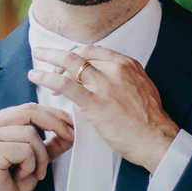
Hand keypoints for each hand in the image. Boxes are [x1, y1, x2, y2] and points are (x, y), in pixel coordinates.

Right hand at [0, 103, 73, 190]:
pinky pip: (25, 150)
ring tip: (34, 172)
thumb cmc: (9, 185)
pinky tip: (20, 176)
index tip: (71, 125)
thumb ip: (49, 143)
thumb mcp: (34, 159)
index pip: (27, 108)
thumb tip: (71, 129)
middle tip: (70, 137)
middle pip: (29, 112)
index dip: (53, 114)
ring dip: (40, 156)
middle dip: (56, 124)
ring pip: (30, 133)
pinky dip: (30, 165)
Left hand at [28, 45, 178, 173]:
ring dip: (48, 63)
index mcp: (127, 64)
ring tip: (34, 68)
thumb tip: (106, 80)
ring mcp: (104, 84)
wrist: (156, 139)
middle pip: (79, 54)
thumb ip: (123, 79)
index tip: (65, 62)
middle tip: (43, 55)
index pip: (93, 51)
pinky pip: (65, 85)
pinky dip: (46, 78)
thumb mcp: (141, 88)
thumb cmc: (149, 120)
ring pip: (69, 64)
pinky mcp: (94, 102)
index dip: (75, 54)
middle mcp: (115, 69)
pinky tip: (35, 77)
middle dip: (57, 55)